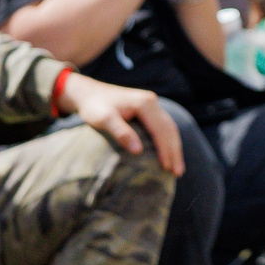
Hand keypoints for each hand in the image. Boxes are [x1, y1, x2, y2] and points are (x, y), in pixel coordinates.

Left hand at [56, 74, 185, 174]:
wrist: (87, 92)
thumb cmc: (93, 107)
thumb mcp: (103, 120)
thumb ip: (121, 133)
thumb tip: (138, 150)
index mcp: (145, 104)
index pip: (161, 130)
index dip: (165, 150)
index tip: (167, 168)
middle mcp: (152, 102)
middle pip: (170, 129)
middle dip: (175, 152)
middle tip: (177, 173)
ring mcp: (152, 104)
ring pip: (170, 128)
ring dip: (174, 148)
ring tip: (177, 167)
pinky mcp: (149, 109)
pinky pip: (164, 126)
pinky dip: (168, 141)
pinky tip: (169, 152)